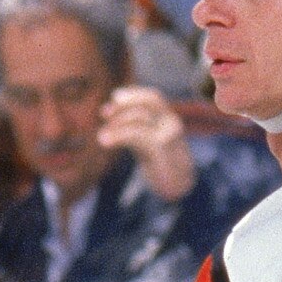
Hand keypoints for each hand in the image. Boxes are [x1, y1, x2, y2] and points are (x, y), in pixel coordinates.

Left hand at [97, 81, 195, 199]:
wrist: (180, 186)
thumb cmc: (161, 163)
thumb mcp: (147, 142)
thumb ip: (134, 127)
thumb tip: (108, 115)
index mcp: (168, 119)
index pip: (153, 97)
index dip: (133, 95)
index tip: (114, 98)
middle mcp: (171, 122)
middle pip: (151, 100)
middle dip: (125, 104)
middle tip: (103, 113)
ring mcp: (169, 134)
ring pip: (141, 118)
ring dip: (118, 123)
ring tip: (101, 137)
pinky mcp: (162, 148)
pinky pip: (138, 134)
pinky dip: (118, 135)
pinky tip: (104, 141)